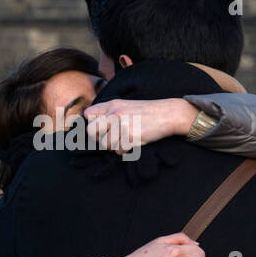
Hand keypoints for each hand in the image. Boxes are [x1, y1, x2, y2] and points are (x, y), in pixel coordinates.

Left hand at [83, 98, 199, 155]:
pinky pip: (118, 151)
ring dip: (114, 147)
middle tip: (110, 139)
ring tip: (126, 141)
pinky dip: (125, 151)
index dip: (92, 124)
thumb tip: (91, 125)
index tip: (101, 129)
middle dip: (99, 138)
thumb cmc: (146, 112)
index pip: (88, 115)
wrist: (167, 114)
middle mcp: (114, 113)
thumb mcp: (125, 105)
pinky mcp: (130, 136)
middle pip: (91, 132)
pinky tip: (133, 143)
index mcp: (112, 104)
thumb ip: (109, 111)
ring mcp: (121, 124)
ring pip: (105, 144)